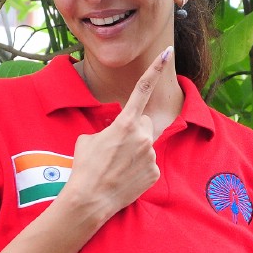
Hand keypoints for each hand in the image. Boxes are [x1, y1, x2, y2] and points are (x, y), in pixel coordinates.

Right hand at [61, 46, 170, 225]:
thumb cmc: (85, 167)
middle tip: (116, 147)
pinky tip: (125, 177)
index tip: (167, 52)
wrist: (89, 200)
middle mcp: (143, 136)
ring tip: (117, 166)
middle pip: (145, 123)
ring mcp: (151, 155)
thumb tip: (117, 133)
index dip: (155, 69)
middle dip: (134, 130)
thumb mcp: (88, 139)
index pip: (143, 89)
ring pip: (146, 144)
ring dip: (135, 151)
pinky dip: (139, 168)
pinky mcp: (155, 172)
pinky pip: (149, 163)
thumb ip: (109, 129)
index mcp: (125, 123)